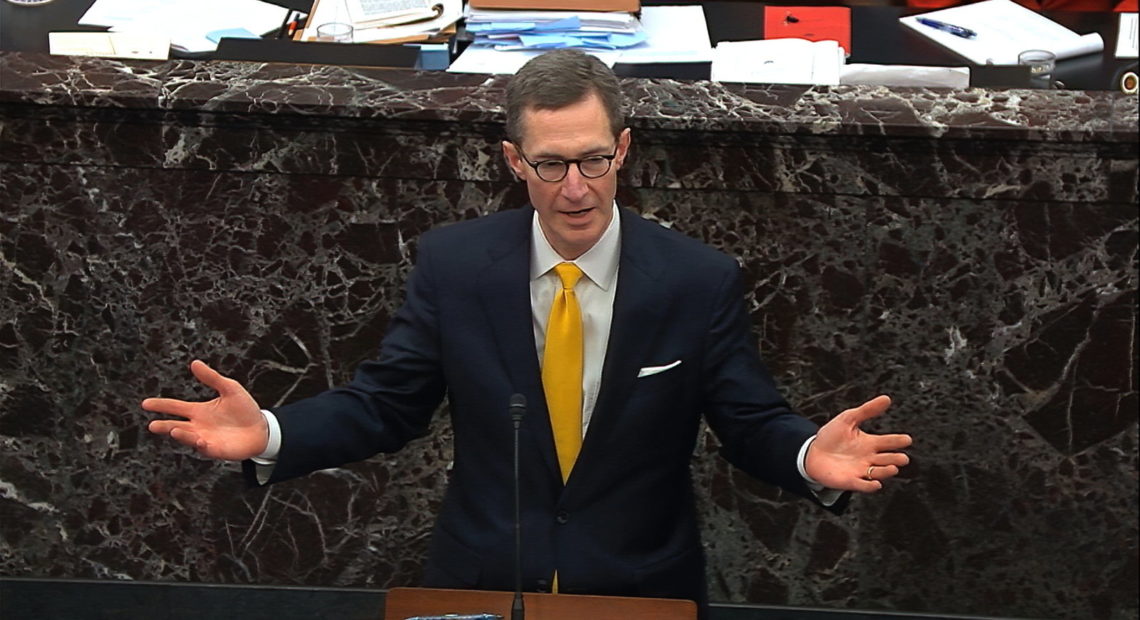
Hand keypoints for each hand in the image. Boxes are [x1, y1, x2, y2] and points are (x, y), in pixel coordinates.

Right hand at [143, 360, 267, 460]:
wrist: (262, 428)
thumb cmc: (245, 409)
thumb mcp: (230, 389)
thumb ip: (212, 378)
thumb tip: (195, 362)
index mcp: (199, 411)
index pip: (176, 407)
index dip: (161, 405)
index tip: (146, 403)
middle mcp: (198, 426)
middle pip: (176, 426)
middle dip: (164, 426)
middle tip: (153, 425)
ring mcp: (205, 438)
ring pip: (188, 438)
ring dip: (181, 435)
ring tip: (173, 430)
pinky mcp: (216, 449)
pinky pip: (204, 448)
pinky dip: (200, 444)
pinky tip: (199, 439)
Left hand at [804, 395, 911, 492]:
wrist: (812, 452)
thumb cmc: (831, 436)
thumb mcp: (848, 419)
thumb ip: (867, 410)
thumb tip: (886, 399)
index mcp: (870, 443)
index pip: (888, 442)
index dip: (898, 441)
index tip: (907, 440)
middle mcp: (869, 458)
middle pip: (887, 459)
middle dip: (896, 459)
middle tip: (903, 458)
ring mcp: (861, 470)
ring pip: (879, 473)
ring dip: (886, 471)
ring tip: (893, 468)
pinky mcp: (851, 481)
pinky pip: (863, 485)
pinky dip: (870, 486)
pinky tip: (876, 484)